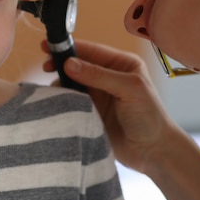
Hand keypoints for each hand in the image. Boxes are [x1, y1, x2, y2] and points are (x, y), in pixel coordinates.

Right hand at [41, 38, 179, 173]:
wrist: (153, 152)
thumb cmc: (149, 117)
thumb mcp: (130, 90)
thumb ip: (99, 75)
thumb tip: (69, 64)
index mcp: (121, 65)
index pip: (92, 51)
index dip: (70, 48)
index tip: (49, 46)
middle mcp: (108, 77)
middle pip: (78, 65)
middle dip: (61, 65)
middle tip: (46, 67)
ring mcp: (97, 95)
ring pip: (72, 84)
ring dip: (60, 84)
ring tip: (51, 89)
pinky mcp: (89, 113)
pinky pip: (71, 102)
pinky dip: (62, 101)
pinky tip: (54, 102)